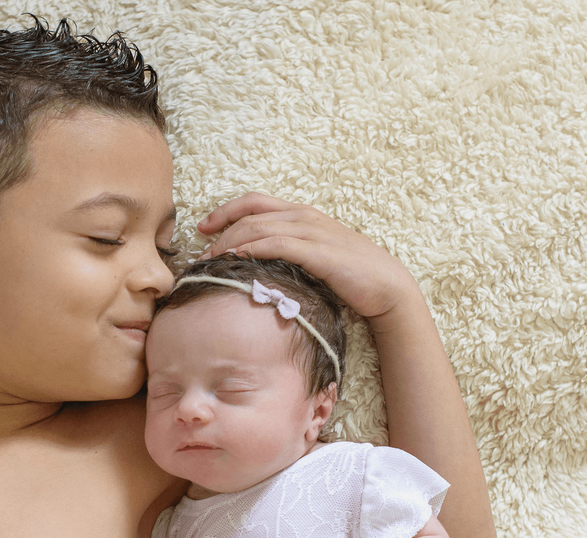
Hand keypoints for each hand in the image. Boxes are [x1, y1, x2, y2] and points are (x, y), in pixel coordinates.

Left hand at [197, 193, 420, 325]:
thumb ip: (289, 252)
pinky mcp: (317, 251)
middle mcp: (304, 216)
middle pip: (250, 215)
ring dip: (229, 244)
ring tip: (209, 262)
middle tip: (199, 255)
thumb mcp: (314, 257)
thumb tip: (257, 264)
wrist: (386, 286)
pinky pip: (275, 244)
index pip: (254, 201)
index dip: (224, 211)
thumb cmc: (350, 275)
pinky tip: (234, 262)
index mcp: (302, 214)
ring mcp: (311, 231)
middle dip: (219, 233)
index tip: (202, 227)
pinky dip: (251, 250)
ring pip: (258, 228)